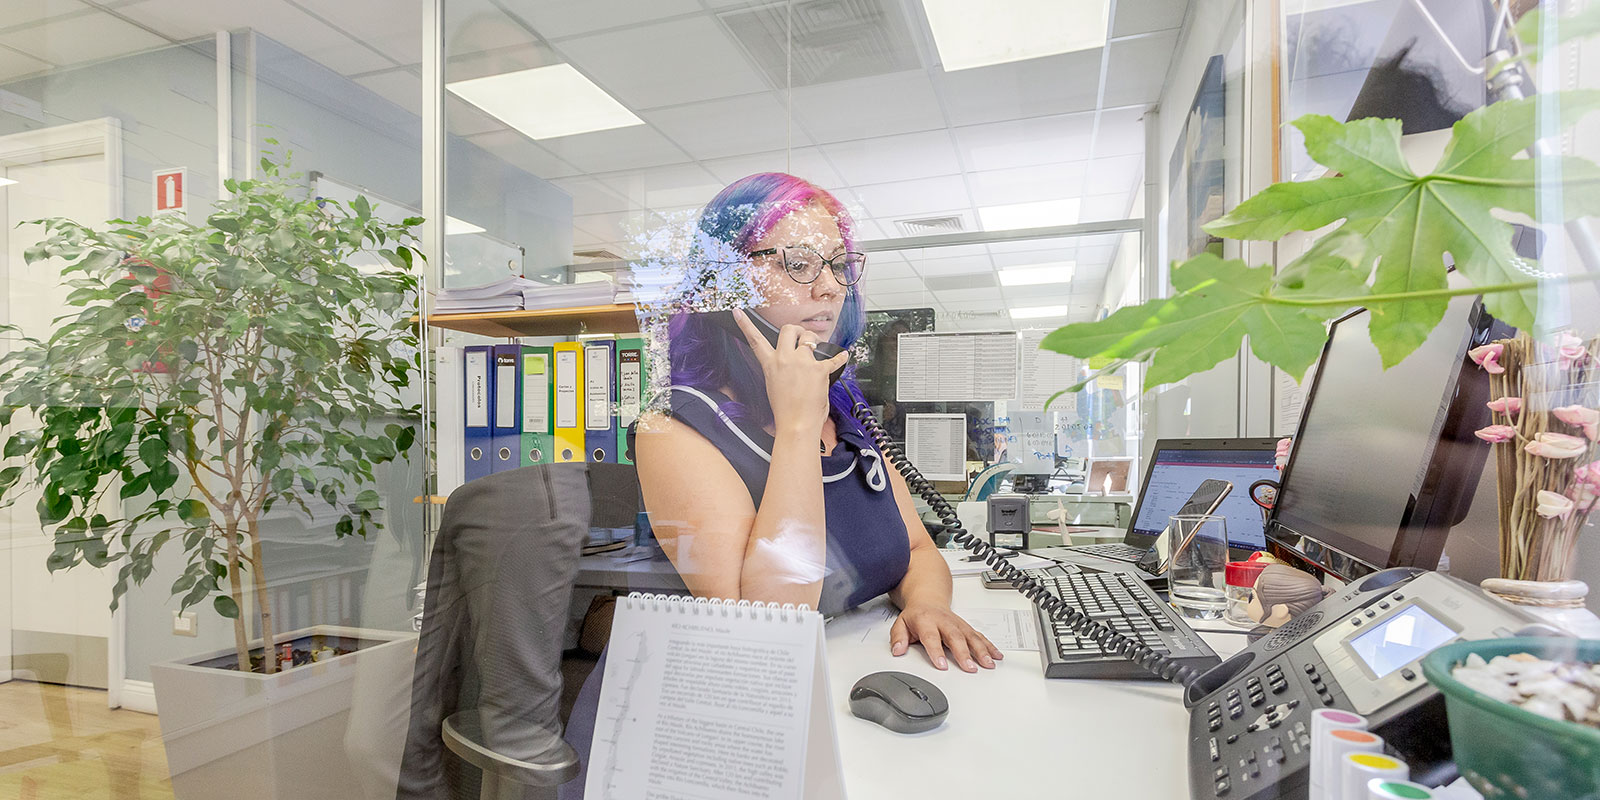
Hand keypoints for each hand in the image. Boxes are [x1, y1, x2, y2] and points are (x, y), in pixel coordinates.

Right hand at [731, 309, 848, 436]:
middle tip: (802, 339)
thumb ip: (780, 367)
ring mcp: (803, 363)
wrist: (796, 424)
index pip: (755, 340)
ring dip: (814, 342)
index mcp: (770, 364)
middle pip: (789, 329)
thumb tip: (792, 360)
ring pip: (810, 338)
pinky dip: (840, 357)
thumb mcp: (773, 384)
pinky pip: (833, 358)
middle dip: (797, 331)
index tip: (738, 312)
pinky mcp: (819, 369)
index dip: (745, 324)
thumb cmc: (785, 409)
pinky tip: (843, 356)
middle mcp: (785, 359)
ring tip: (816, 355)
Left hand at [890, 605, 1002, 672]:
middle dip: (964, 653)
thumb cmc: (916, 615)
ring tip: (988, 664)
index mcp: (926, 621)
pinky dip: (989, 646)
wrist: (928, 600)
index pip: (931, 637)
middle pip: (955, 637)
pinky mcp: (966, 627)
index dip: (937, 651)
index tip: (942, 665)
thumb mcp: (901, 624)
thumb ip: (898, 637)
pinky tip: (996, 656)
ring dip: (981, 650)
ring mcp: (957, 624)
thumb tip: (897, 650)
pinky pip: (979, 636)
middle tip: (969, 667)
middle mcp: (944, 622)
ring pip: (971, 636)